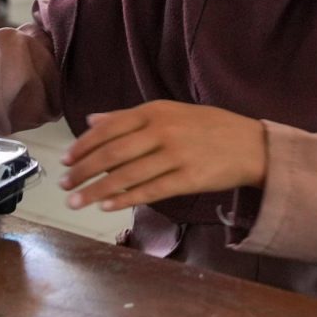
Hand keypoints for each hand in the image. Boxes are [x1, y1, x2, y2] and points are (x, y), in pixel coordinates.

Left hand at [59, 101, 266, 210]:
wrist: (251, 145)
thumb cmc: (207, 127)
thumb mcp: (169, 112)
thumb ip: (128, 117)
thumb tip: (91, 120)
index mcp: (155, 111)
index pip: (109, 128)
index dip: (83, 146)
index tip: (65, 160)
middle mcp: (162, 130)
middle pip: (113, 153)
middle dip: (84, 170)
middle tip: (64, 184)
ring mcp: (176, 155)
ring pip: (127, 175)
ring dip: (97, 190)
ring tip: (77, 201)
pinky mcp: (189, 179)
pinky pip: (150, 191)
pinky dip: (125, 199)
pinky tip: (107, 206)